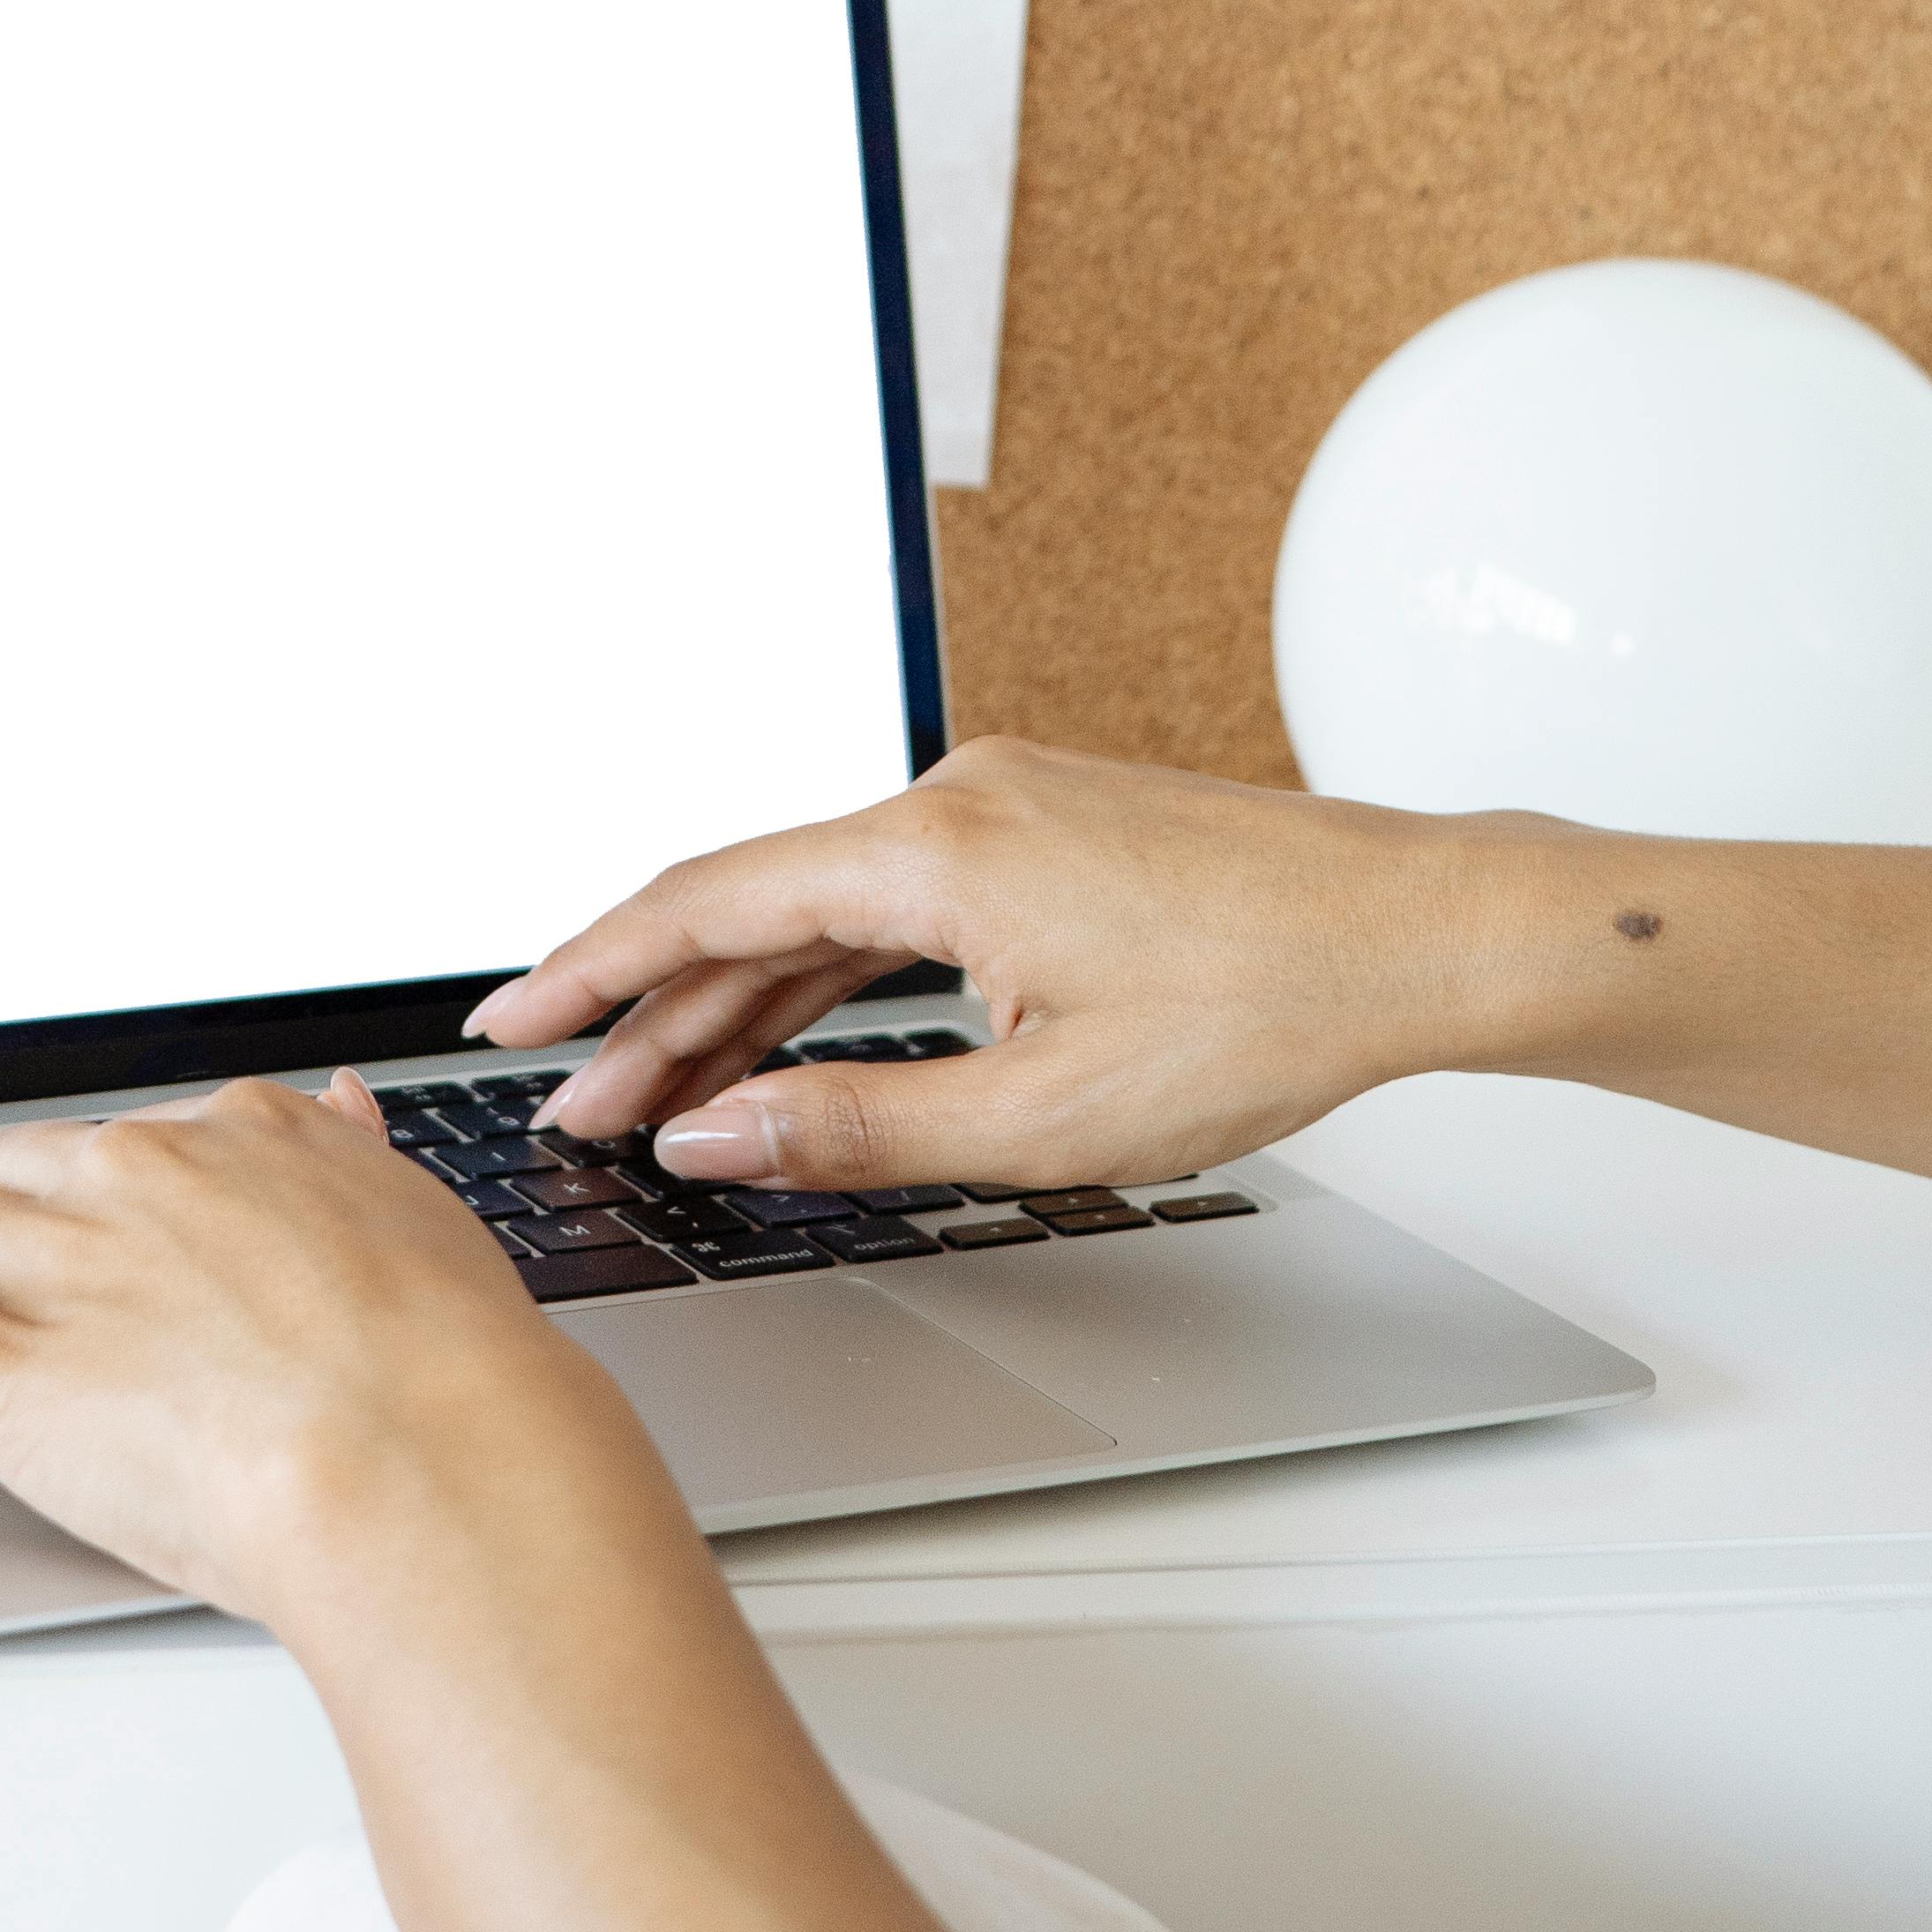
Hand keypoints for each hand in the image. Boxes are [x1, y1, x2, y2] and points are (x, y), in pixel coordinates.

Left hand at [0, 1077, 621, 1630]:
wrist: (431, 1471)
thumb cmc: (451, 1392)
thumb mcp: (427, 1242)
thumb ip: (359, 1171)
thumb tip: (342, 1114)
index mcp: (245, 1144)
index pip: (127, 1154)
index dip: (86, 1201)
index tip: (71, 1223)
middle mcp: (132, 1175)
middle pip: (10, 1176)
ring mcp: (47, 1252)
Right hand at [474, 734, 1497, 1195]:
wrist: (1420, 932)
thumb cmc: (1268, 1008)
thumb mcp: (1044, 1116)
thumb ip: (855, 1127)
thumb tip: (714, 1133)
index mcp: (935, 847)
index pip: (706, 902)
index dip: (592, 967)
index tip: (511, 1021)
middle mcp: (954, 798)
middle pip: (751, 907)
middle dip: (651, 1012)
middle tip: (573, 1107)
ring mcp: (1002, 807)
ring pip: (823, 910)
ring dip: (736, 1002)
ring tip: (659, 1095)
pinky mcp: (1045, 832)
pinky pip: (892, 902)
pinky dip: (824, 975)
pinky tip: (789, 1042)